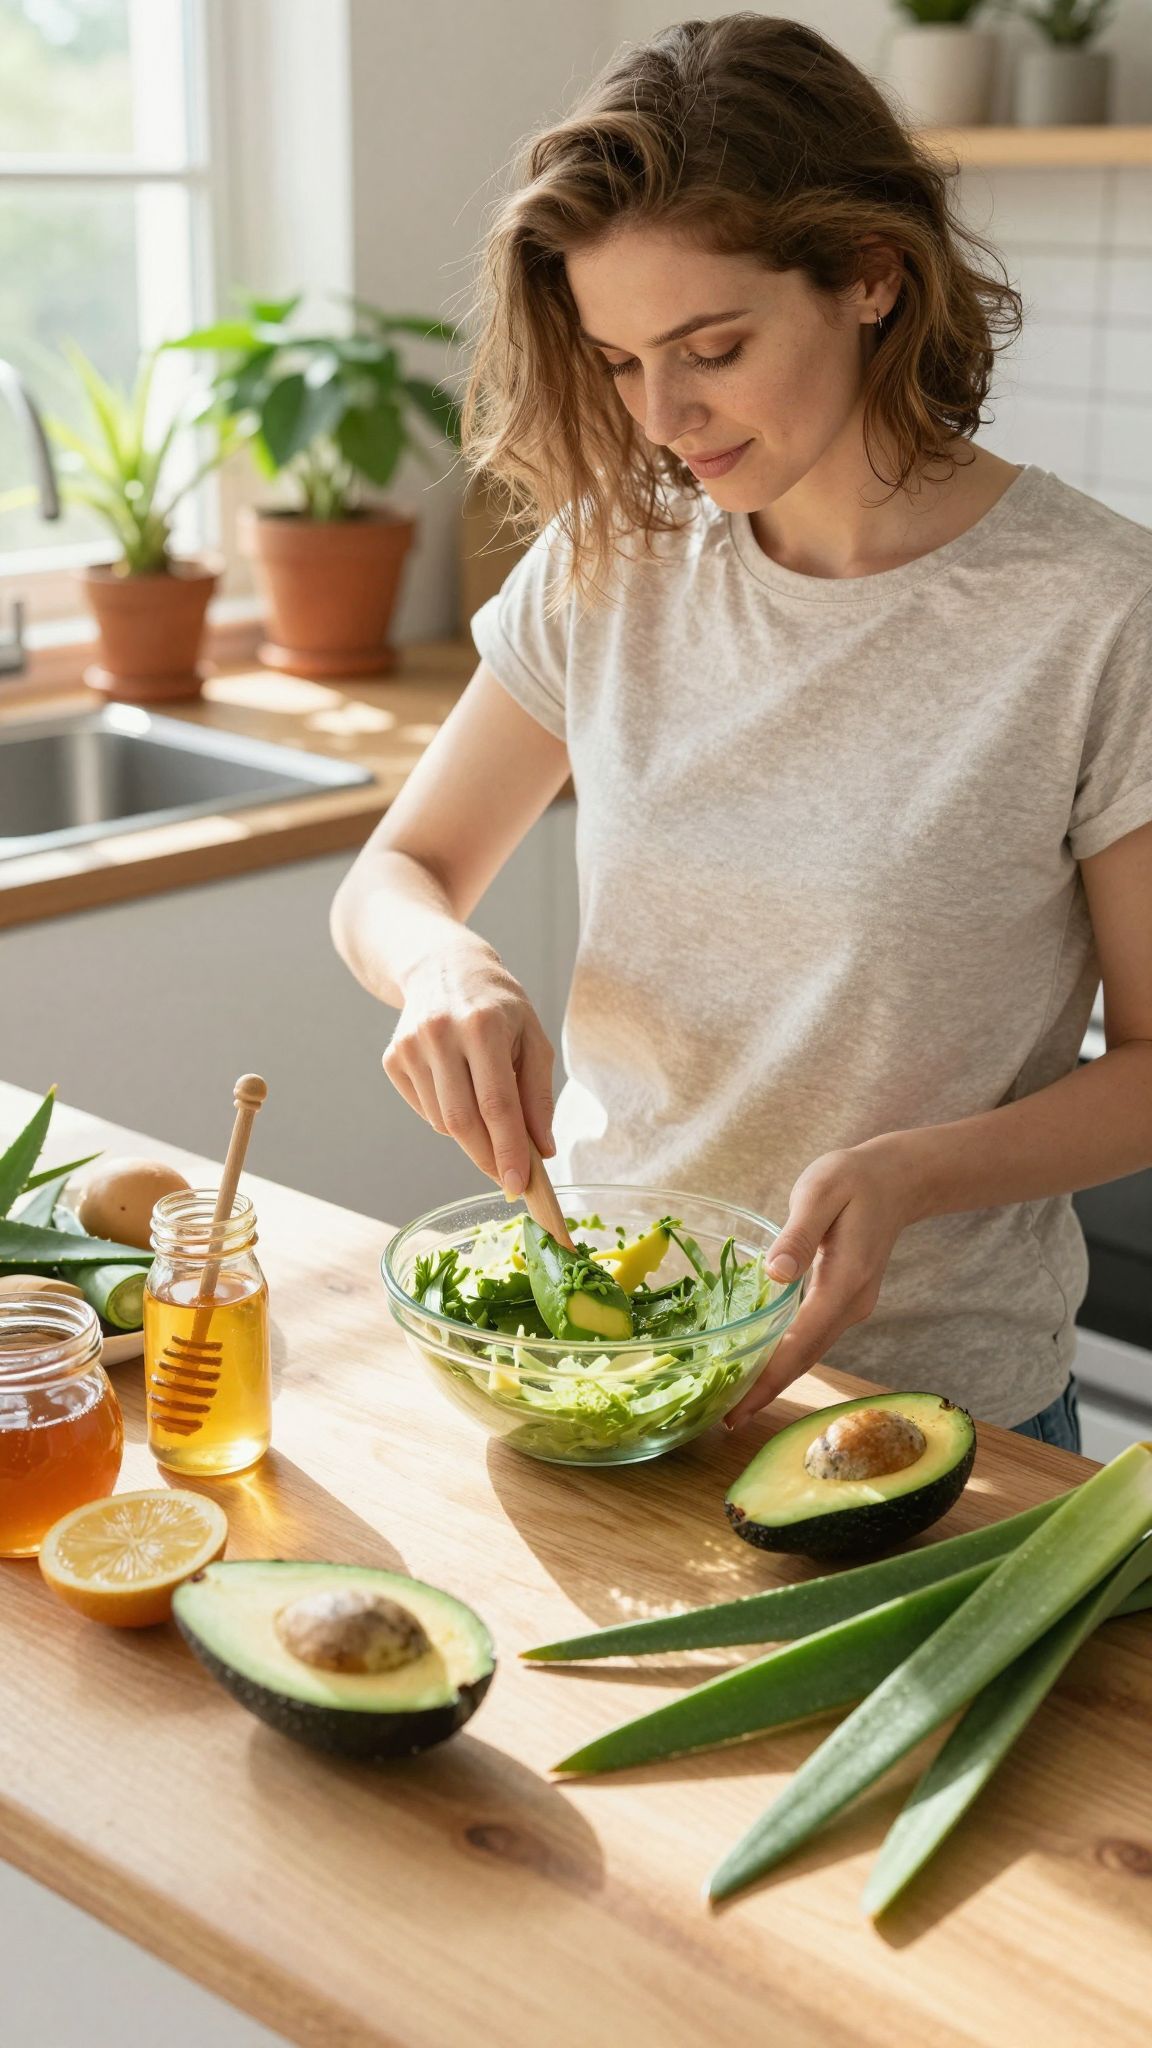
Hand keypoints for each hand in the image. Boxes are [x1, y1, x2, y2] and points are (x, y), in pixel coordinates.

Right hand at [382, 939, 554, 1194]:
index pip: (497, 1104)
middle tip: (508, 1179)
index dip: (507, 1151)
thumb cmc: (498, 1005)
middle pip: (463, 1121)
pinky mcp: (393, 1058)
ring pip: (443, 1122)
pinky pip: (426, 1110)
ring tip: (487, 1108)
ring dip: (471, 1134)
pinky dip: (448, 1116)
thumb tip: (541, 1150)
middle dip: (487, 1158)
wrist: (442, 966)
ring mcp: (411, 1046)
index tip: (519, 1186)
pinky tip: (459, 1087)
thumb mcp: (532, 1037)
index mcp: (484, 1026)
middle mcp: (441, 1034)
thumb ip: (539, 1095)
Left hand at [726, 1137, 920, 1426]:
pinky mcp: (845, 1301)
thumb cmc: (852, 1179)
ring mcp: (852, 1306)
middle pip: (806, 1358)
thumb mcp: (820, 1193)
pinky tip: (761, 1365)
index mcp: (844, 1282)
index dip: (769, 1379)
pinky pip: (813, 1337)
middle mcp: (852, 1304)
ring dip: (776, 1378)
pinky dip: (787, 1357)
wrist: (896, 1180)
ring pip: (810, 1352)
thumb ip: (796, 1236)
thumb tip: (774, 1275)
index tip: (740, 1408)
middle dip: (768, 1391)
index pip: (801, 1342)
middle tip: (727, 1421)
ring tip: (737, 1403)